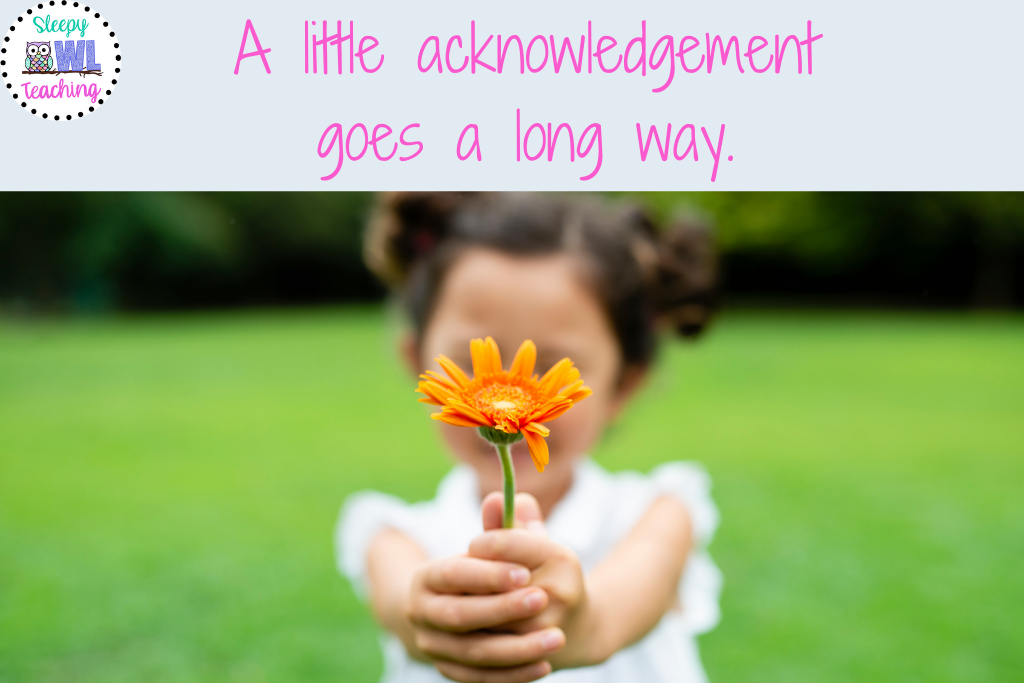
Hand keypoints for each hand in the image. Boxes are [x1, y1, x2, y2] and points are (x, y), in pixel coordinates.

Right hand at [402, 497, 566, 682]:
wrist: (459, 614)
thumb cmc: (482, 574)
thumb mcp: (492, 549)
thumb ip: (501, 526)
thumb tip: (507, 498)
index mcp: (426, 578)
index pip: (452, 575)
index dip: (487, 574)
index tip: (524, 572)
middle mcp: (422, 615)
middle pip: (460, 616)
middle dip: (503, 609)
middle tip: (542, 599)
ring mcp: (434, 648)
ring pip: (474, 652)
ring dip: (516, 648)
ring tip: (556, 638)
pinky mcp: (451, 672)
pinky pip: (482, 679)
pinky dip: (513, 675)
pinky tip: (545, 664)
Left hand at [473, 494, 596, 669]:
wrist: (581, 631)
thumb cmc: (548, 575)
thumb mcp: (535, 544)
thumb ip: (509, 520)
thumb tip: (492, 498)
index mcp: (560, 558)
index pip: (504, 542)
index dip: (481, 543)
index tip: (475, 546)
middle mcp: (557, 593)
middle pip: (493, 581)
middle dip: (472, 578)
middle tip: (464, 578)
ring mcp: (546, 630)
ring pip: (487, 616)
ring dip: (467, 608)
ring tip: (459, 600)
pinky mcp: (533, 657)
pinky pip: (490, 645)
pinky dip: (472, 635)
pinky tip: (466, 627)